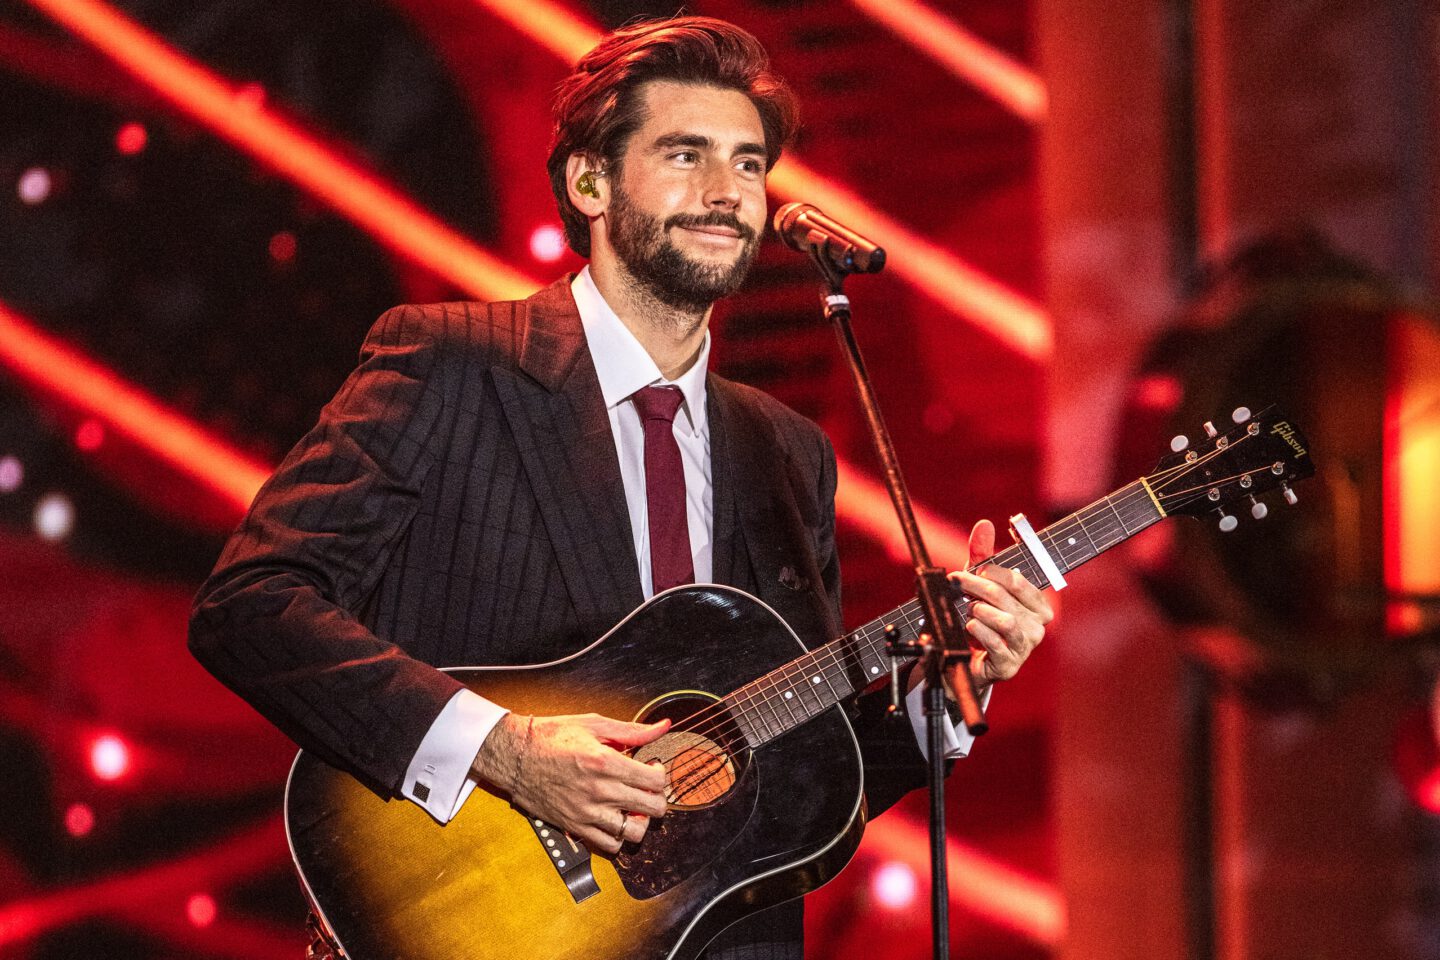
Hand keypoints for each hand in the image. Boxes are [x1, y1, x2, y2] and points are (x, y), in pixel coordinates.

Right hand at [471, 712, 669, 854]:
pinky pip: (609, 845)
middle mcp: (600, 790)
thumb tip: (663, 726)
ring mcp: (587, 812)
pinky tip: (614, 819)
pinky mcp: (574, 825)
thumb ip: (633, 730)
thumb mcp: (594, 724)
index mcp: (606, 762)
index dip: (660, 773)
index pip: (655, 781)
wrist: (515, 754)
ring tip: (632, 807)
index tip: (652, 768)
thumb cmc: (551, 736)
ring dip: (641, 820)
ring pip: (635, 832)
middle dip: (657, 797)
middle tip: (646, 788)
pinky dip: (619, 837)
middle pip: (652, 808)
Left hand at [946, 518, 1052, 695]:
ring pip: (1005, 621)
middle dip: (976, 587)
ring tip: (969, 610)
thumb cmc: (979, 618)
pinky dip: (979, 631)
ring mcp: (1024, 648)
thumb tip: (984, 524)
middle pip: (1005, 598)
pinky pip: (996, 643)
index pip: (1018, 581)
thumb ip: (982, 555)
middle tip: (958, 583)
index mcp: (1038, 606)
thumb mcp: (978, 585)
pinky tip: (970, 626)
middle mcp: (1036, 627)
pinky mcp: (1009, 666)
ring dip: (979, 611)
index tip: (973, 571)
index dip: (992, 572)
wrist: (966, 660)